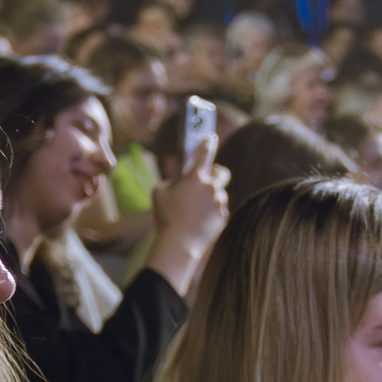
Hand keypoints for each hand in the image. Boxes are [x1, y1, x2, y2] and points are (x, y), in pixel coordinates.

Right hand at [147, 136, 229, 291]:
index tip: (211, 137)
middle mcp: (211, 187)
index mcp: (195, 178)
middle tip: (206, 179)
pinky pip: (219, 210)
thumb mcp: (158, 193)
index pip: (205, 153)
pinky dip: (211, 213)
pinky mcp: (223, 218)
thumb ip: (170, 182)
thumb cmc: (166, 217)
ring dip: (210, 197)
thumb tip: (177, 184)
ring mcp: (219, 203)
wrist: (179, 244)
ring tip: (194, 210)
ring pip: (219, 194)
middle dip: (216, 173)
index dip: (208, 143)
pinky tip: (198, 222)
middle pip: (223, 172)